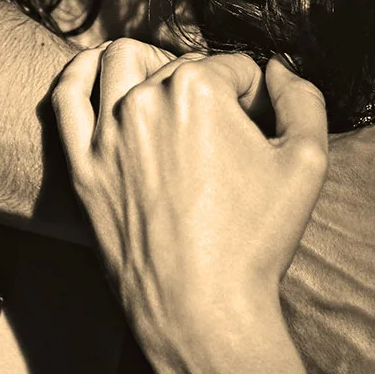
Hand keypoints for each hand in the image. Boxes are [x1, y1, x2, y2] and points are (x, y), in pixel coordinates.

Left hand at [51, 40, 327, 366]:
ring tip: (171, 92)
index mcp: (197, 89)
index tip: (262, 133)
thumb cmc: (255, 241)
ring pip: (120, 62)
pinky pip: (67, 98)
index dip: (257, 98)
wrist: (202, 311)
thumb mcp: (307, 162)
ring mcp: (105, 133)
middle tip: (228, 136)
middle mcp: (144, 99)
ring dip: (150, 63)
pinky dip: (81, 73)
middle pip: (183, 66)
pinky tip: (97, 72)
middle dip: (211, 89)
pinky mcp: (81, 165)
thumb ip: (302, 99)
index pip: (236, 67)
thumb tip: (279, 71)